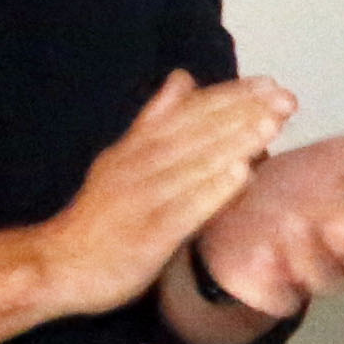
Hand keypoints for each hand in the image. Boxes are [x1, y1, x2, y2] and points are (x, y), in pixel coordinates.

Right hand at [38, 70, 286, 314]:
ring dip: (234, 142)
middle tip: (285, 98)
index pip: (188, 113)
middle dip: (242, 112)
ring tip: (271, 124)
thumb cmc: (101, 217)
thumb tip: (183, 78)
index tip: (269, 83)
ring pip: (194, 164)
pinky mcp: (148, 233)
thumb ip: (155, 120)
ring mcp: (143, 198)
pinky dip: (212, 190)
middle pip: (196, 131)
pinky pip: (184, 209)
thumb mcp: (123, 158)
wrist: (58, 265)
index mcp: (136, 147)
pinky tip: (242, 175)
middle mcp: (139, 165)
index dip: (229, 96)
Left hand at [191, 126, 343, 317]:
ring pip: (325, 278)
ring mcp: (311, 279)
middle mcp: (343, 259)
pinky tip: (265, 253)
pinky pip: (281, 295)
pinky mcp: (278, 295)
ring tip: (296, 223)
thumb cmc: (292, 188)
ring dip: (314, 253)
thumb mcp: (328, 161)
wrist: (235, 215)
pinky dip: (274, 276)